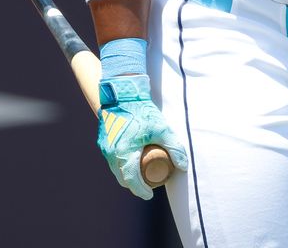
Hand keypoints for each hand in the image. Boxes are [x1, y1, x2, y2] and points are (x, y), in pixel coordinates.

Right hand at [97, 75, 187, 199]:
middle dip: (134, 185)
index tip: (149, 194)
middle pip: (122, 177)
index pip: (131, 180)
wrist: (122, 92)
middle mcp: (111, 152)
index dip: (141, 190)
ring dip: (126, 174)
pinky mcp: (103, 140)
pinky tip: (129, 161)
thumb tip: (183, 165)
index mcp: (123, 153)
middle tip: (147, 185)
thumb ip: (174, 147)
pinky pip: (112, 158)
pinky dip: (121, 164)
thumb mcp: (162, 129)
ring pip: (115, 168)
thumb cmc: (142, 110)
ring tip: (140, 173)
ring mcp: (105, 146)